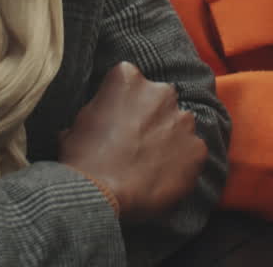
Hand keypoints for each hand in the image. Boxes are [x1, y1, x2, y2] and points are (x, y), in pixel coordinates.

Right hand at [59, 61, 206, 221]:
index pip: (130, 81)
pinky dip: (182, 163)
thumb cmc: (81, 159)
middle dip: (152, 116)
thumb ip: (96, 113)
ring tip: (149, 164)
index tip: (118, 120)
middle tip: (136, 142)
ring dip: (169, 138)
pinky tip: (163, 178)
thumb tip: (97, 122)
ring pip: (179, 125)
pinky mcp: (197, 149)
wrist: (100, 193)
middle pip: (160, 99)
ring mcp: (183, 120)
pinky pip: (192, 153)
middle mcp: (161, 92)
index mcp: (128, 78)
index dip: (124, 102)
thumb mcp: (75, 125)